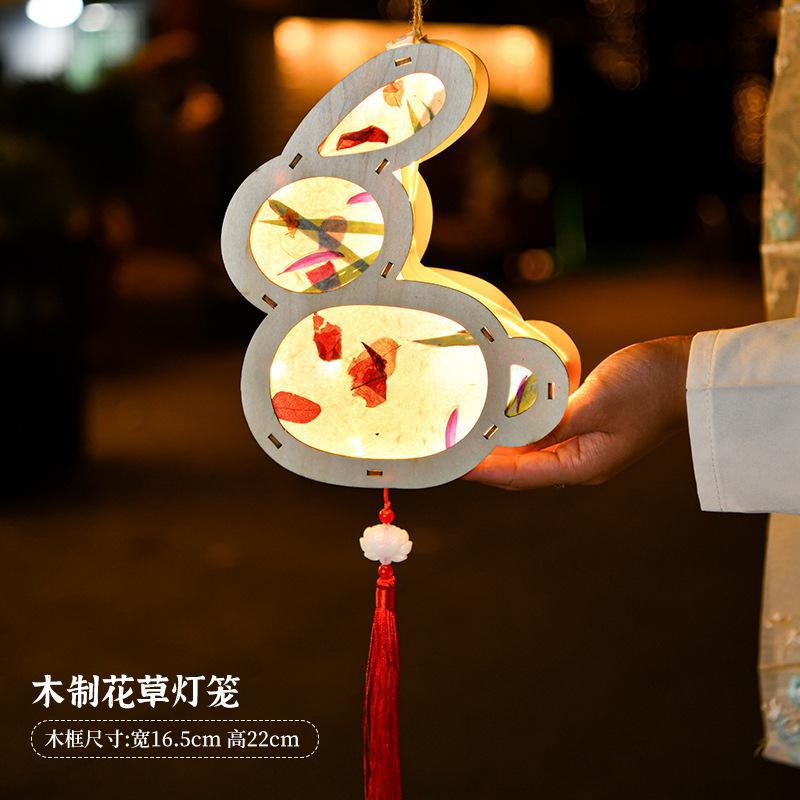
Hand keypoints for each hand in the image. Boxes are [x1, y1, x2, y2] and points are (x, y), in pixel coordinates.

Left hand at [464, 336, 692, 488]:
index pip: (520, 475)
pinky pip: (544, 435)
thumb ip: (551, 419)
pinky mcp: (585, 428)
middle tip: (452, 447)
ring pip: (530, 452)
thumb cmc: (647, 386)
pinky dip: (520, 429)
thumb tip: (512, 433)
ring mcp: (583, 447)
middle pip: (521, 469)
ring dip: (501, 445)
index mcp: (583, 466)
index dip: (484, 470)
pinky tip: (502, 417)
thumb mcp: (595, 402)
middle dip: (486, 460)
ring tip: (467, 434)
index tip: (454, 465)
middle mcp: (579, 464)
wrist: (683, 371)